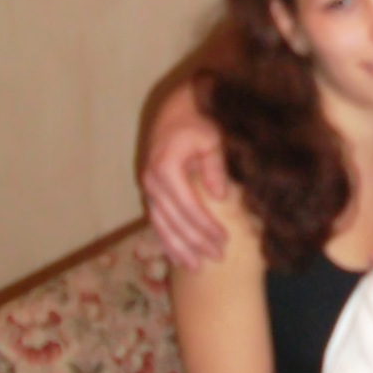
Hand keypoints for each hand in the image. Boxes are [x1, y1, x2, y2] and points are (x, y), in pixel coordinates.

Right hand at [141, 84, 229, 267]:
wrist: (178, 106)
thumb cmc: (200, 121)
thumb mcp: (212, 138)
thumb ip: (215, 166)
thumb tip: (220, 196)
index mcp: (165, 167)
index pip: (188, 207)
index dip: (205, 227)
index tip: (224, 241)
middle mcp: (151, 179)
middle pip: (173, 220)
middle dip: (195, 242)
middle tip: (217, 258)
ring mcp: (148, 185)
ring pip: (160, 224)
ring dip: (177, 247)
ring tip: (194, 267)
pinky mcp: (150, 188)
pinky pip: (156, 218)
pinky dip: (166, 237)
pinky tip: (177, 254)